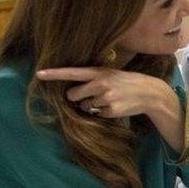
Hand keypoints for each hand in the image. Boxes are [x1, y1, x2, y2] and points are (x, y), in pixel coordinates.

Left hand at [36, 67, 171, 118]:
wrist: (150, 93)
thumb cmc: (126, 82)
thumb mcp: (111, 73)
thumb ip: (92, 78)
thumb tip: (71, 93)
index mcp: (99, 72)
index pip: (72, 73)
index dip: (54, 74)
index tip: (38, 74)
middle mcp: (101, 84)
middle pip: (73, 95)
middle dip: (78, 97)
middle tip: (93, 94)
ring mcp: (106, 98)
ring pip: (84, 107)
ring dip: (92, 106)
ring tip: (109, 100)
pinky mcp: (111, 111)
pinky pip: (96, 115)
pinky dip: (103, 113)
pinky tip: (115, 107)